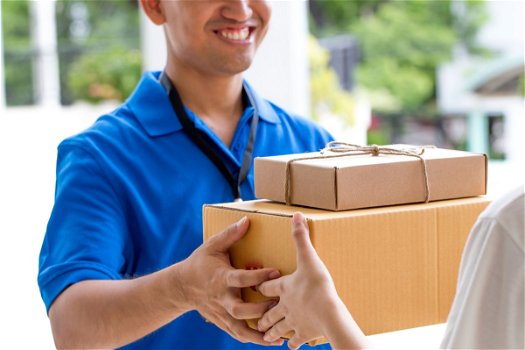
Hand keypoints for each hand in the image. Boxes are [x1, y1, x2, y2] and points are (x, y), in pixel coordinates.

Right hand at [181, 216, 283, 345]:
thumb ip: (230, 234)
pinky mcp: (222, 322)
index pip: (241, 278)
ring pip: (240, 328)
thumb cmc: (200, 263)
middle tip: (280, 305)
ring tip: (279, 335)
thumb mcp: (212, 245)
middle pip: (241, 309)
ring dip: (259, 333)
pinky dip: (253, 339)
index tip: (276, 272)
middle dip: (261, 309)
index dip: (258, 276)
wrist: (181, 286)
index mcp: (221, 278)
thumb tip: (246, 220)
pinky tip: (270, 341)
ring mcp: (222, 313)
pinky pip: (238, 334)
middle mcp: (222, 298)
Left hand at [256, 212, 337, 348]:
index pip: (265, 286)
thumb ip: (301, 237)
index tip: (253, 286)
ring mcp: (293, 321)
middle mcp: (283, 306)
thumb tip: (295, 215)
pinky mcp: (304, 333)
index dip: (259, 285)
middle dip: (263, 314)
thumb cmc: (317, 285)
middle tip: (257, 317)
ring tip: (266, 335)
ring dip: (272, 331)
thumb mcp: (308, 258)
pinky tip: (290, 345)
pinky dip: (292, 343)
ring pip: (278, 328)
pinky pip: (295, 340)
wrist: (328, 314)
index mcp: (282, 287)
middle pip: (268, 311)